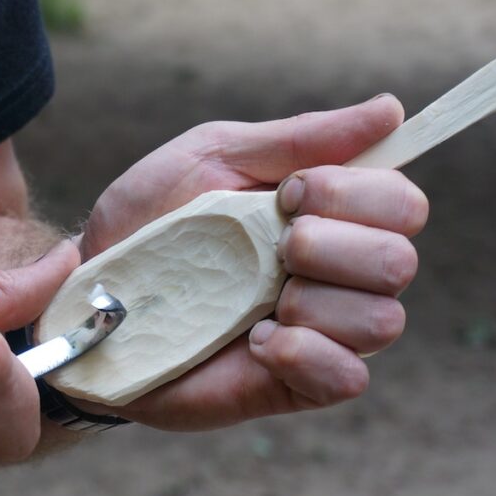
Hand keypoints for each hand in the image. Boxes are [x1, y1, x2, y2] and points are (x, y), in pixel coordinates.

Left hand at [77, 95, 427, 429]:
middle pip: (399, 261)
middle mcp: (337, 275)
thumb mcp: (213, 159)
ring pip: (382, 319)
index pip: (402, 203)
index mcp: (329, 216)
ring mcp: (320, 333)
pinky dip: (307, 353)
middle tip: (271, 246)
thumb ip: (299, 138)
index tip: (286, 192)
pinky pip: (349, 378)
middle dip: (333, 245)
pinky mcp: (294, 385)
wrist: (92, 294)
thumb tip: (391, 111)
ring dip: (315, 300)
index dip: (355, 193)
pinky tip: (256, 341)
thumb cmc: (152, 223)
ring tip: (258, 298)